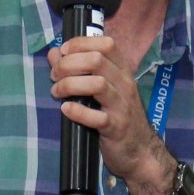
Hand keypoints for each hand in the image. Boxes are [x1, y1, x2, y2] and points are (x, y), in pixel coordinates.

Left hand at [48, 35, 174, 194]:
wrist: (139, 151)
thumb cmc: (117, 115)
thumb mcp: (103, 89)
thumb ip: (79, 69)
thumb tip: (54, 53)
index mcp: (122, 71)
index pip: (106, 44)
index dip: (80, 43)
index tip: (62, 52)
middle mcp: (125, 84)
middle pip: (97, 60)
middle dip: (68, 64)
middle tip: (55, 76)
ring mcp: (122, 106)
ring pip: (97, 84)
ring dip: (70, 85)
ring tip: (57, 92)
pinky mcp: (116, 128)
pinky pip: (97, 117)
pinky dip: (77, 111)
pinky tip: (66, 109)